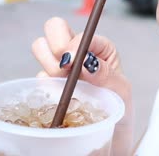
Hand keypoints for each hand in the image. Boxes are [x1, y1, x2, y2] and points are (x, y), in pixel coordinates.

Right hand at [31, 17, 133, 154]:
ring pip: (40, 46)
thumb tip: (85, 60)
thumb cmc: (120, 107)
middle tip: (65, 69)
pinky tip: (59, 98)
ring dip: (49, 65)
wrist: (110, 132)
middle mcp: (78, 50)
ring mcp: (61, 64)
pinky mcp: (48, 81)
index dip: (74, 44)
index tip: (72, 62)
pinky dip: (45, 87)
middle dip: (55, 45)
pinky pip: (38, 77)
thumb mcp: (121, 90)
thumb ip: (105, 74)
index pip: (83, 33)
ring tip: (65, 85)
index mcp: (99, 46)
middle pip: (54, 26)